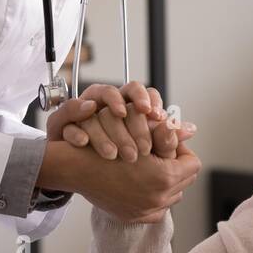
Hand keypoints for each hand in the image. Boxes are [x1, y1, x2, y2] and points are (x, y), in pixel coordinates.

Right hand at [44, 138, 201, 223]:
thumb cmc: (109, 147)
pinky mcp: (137, 218)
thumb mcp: (141, 137)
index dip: (183, 150)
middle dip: (177, 166)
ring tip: (151, 167)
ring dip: (168, 181)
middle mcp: (159, 199)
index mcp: (165, 177)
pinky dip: (155, 195)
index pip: (193, 163)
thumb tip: (191, 130)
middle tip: (161, 153)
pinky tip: (141, 181)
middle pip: (186, 180)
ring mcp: (148, 211)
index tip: (170, 143)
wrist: (78, 169)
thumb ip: (168, 137)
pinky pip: (159, 207)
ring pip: (174, 194)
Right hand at [54, 83, 195, 161]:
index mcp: (120, 103)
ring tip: (116, 132)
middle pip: (112, 90)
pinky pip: (64, 118)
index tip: (157, 115)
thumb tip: (191, 129)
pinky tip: (84, 141)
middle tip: (139, 122)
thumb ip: (164, 135)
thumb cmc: (113, 147)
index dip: (147, 100)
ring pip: (90, 101)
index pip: (136, 90)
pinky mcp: (61, 122)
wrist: (75, 162)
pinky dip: (75, 129)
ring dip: (103, 117)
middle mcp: (100, 101)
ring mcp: (79, 109)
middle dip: (126, 105)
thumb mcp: (141, 141)